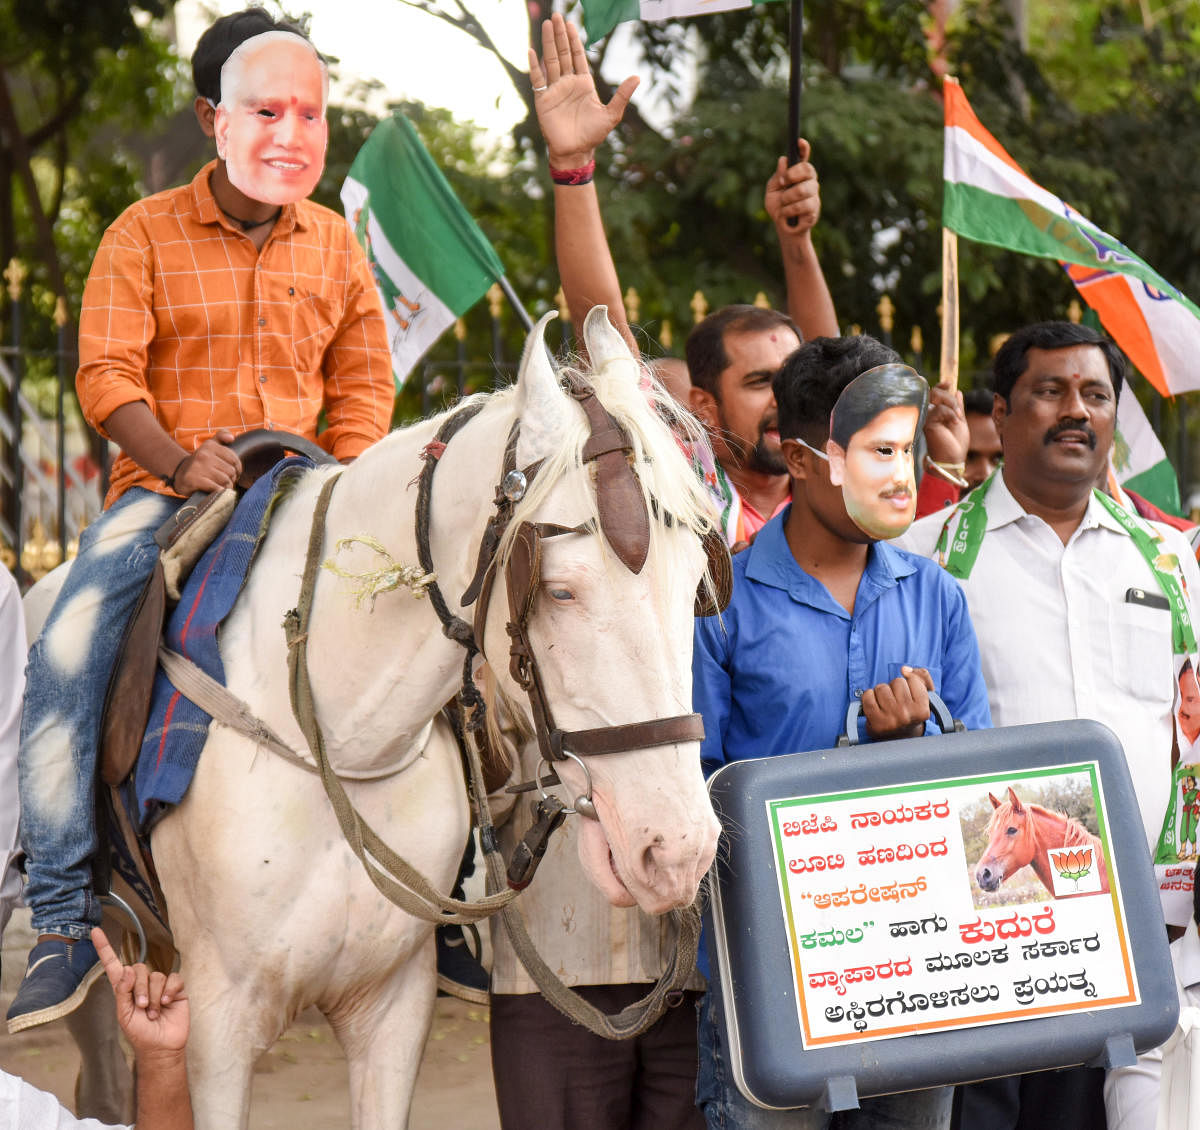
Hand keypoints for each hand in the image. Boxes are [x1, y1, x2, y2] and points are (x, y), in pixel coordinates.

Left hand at [92, 927, 188, 1055]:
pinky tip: (167, 1003)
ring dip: (154, 997)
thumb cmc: (140, 1034)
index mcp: (125, 989)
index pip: (114, 965)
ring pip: (156, 976)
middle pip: (139, 969)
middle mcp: (141, 983)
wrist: (161, 1047)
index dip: (104, 948)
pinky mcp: (176, 988)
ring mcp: (160, 985)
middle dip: (139, 989)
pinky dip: (169, 991)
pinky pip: (173, 978)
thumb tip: (128, 969)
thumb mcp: (125, 1016)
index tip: (95, 931)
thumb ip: (123, 993)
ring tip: (155, 1012)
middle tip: (142, 1008)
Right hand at [172, 429, 241, 493]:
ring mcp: (198, 467)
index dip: (238, 469)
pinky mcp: (194, 480)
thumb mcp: (209, 445)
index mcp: (210, 446)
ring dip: (226, 487)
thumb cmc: (200, 462)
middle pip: (231, 471)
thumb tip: (232, 438)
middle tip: (226, 481)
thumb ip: (221, 436)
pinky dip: (219, 492)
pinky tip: (215, 491)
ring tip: (221, 486)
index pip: (234, 460)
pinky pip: (216, 488)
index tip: (233, 473)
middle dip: (231, 479)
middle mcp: (203, 455)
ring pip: (225, 480)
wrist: (179, 474)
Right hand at [528, 13, 638, 170]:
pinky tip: (531, 51)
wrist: (576, 152)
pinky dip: (534, 66)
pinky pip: (538, 80)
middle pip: (563, 53)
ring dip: (548, 43)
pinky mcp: (544, 100)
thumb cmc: (593, 136)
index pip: (578, 56)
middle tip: (556, 16)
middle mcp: (568, 83)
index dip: (574, 39)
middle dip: (560, 34)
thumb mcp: (612, 115)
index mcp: (583, 83)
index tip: (571, 23)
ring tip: (546, 24)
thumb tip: (637, 77)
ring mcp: (555, 90)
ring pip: (551, 61)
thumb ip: (622, 96)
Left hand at [765, 140, 820, 238]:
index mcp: (798, 174)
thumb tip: (783, 160)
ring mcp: (814, 195)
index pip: (803, 158)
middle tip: (782, 182)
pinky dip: (789, 210)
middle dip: (793, 174)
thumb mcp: (772, 191)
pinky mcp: (814, 209)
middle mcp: (809, 181)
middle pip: (808, 169)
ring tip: (783, 204)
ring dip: (788, 197)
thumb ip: (777, 176)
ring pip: (804, 189)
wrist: (782, 228)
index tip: (799, 141)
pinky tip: (786, 214)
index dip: (803, 149)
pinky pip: (803, 205)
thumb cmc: (778, 207)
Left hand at [862, 666, 932, 739]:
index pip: (912, 679)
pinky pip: (867, 696)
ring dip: (882, 692)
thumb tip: (905, 669)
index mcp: (922, 710)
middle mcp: (907, 715)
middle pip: (897, 682)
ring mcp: (890, 719)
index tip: (909, 694)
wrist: (898, 738)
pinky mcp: (874, 721)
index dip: (909, 683)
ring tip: (886, 704)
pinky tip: (875, 705)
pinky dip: (868, 697)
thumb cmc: (911, 712)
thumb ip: (922, 676)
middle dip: (895, 687)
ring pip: (881, 687)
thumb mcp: (924, 695)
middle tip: (897, 701)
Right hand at [923, 382, 967, 464]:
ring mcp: (926, 418)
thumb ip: (957, 406)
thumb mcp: (959, 420)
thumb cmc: (955, 443)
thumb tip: (957, 391)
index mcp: (935, 413)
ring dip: (950, 404)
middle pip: (934, 392)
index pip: (934, 393)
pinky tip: (954, 422)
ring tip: (957, 417)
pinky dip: (949, 413)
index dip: (940, 386)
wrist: (951, 458)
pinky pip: (939, 408)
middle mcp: (928, 414)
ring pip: (935, 397)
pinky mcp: (927, 423)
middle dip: (948, 397)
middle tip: (957, 410)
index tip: (948, 384)